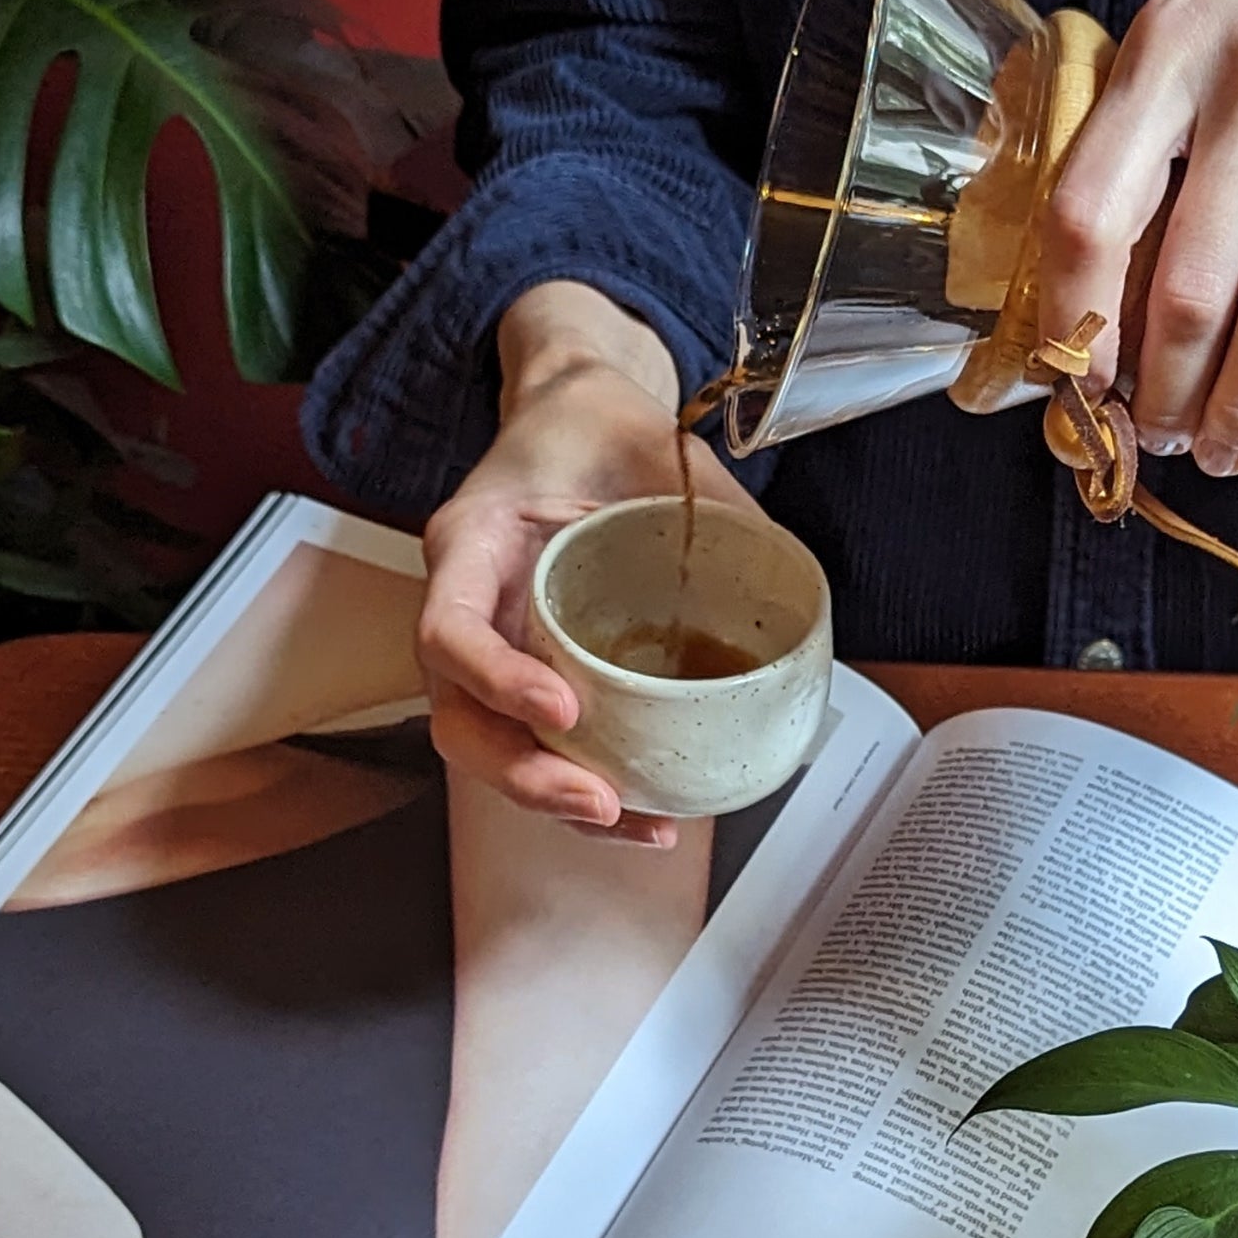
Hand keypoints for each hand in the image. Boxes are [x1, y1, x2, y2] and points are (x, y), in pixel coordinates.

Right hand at [417, 282, 753, 847]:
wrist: (575, 414)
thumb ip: (709, 502)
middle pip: (457, 716)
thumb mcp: (652, 442)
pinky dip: (575, 785)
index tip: (565, 708)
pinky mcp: (523, 673)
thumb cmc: (597, 424)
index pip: (449, 628)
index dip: (496, 680)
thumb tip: (789, 577)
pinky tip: (639, 814)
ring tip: (632, 823)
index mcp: (471, 540)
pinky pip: (532, 742)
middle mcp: (463, 603)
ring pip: (488, 745)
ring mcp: (488, 646)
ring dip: (550, 798)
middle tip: (599, 798)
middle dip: (521, 772)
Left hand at [1036, 0, 1237, 474]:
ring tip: (1235, 449)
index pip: (1086, 210)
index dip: (1073, 320)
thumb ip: (1146, 122)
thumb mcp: (1194, 7)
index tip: (1075, 390)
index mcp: (1165, 46)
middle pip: (1188, 276)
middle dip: (1167, 388)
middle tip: (1164, 446)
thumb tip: (1090, 276)